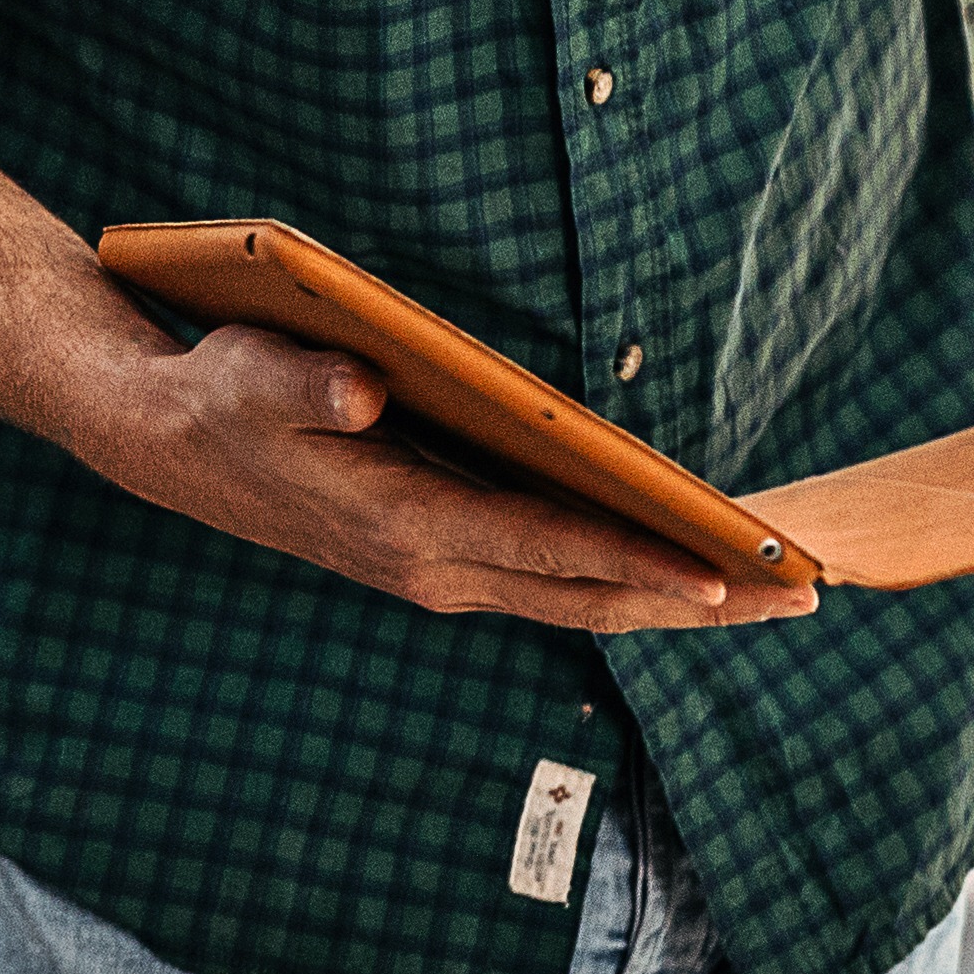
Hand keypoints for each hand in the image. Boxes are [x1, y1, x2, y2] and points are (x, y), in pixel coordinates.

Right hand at [69, 322, 817, 636]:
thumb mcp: (254, 372)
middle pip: (590, 596)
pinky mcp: (443, 561)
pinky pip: (554, 583)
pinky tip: (679, 569)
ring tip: (769, 592)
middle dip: (698, 600)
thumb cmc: (225, 394)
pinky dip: (626, 582)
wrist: (171, 444)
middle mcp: (434, 567)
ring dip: (675, 601)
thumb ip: (309, 382)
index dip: (640, 562)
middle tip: (803, 597)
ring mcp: (442, 573)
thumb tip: (366, 389)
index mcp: (405, 526)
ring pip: (579, 600)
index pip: (548, 549)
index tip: (725, 574)